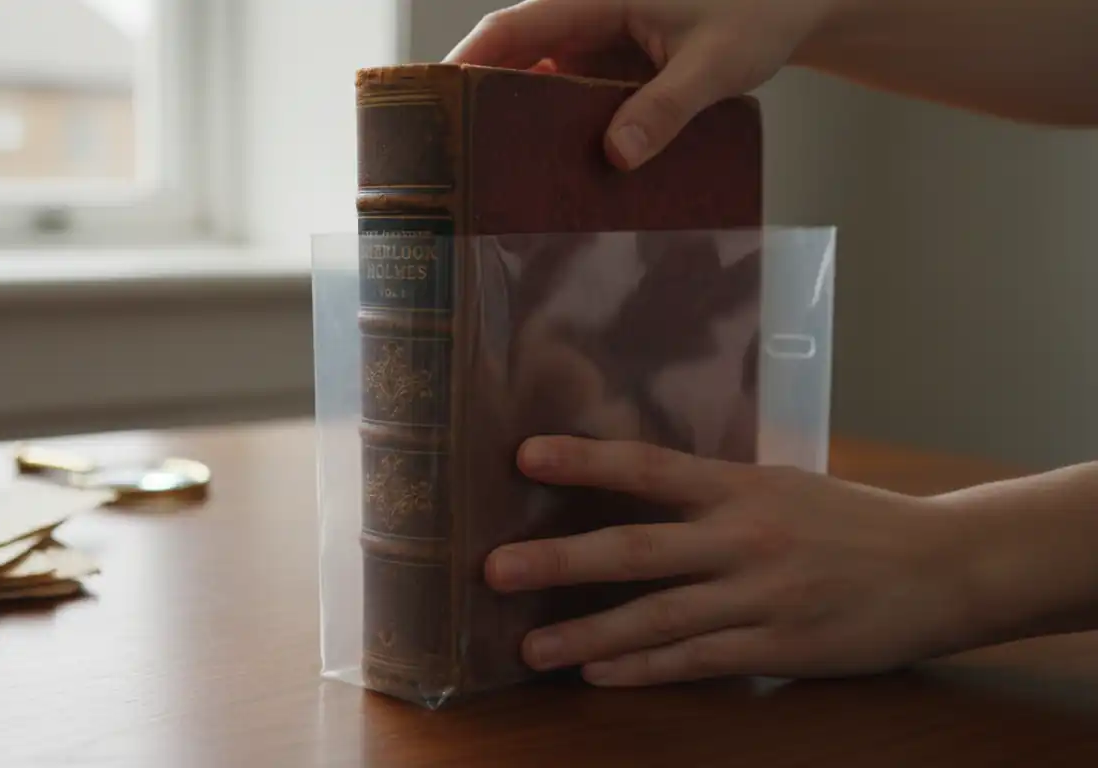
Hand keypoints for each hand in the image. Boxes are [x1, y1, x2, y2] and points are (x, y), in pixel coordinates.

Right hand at [445, 0, 835, 169]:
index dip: (469, 58)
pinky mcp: (611, 68)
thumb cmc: (760, 14)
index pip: (515, 26)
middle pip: (514, 55)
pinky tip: (549, 169)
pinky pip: (569, 97)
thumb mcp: (717, 62)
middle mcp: (588, 16)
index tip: (435, 96)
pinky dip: (555, 128)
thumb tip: (617, 154)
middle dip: (480, 98)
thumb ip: (669, 106)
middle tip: (450, 153)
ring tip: (489, 171)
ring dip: (516, 119)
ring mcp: (598, 43)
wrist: (793, 8)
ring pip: (537, 79)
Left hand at [485, 435, 988, 686]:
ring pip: (657, 616)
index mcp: (741, 487)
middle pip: (636, 548)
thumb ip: (714, 492)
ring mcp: (760, 596)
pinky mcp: (780, 646)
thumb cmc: (854, 521)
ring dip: (587, 633)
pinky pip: (698, 659)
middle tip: (493, 570)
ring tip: (530, 649)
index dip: (585, 459)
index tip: (524, 455)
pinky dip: (644, 668)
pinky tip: (599, 674)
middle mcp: (743, 537)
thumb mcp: (782, 487)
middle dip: (559, 561)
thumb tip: (640, 488)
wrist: (941, 568)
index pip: (649, 467)